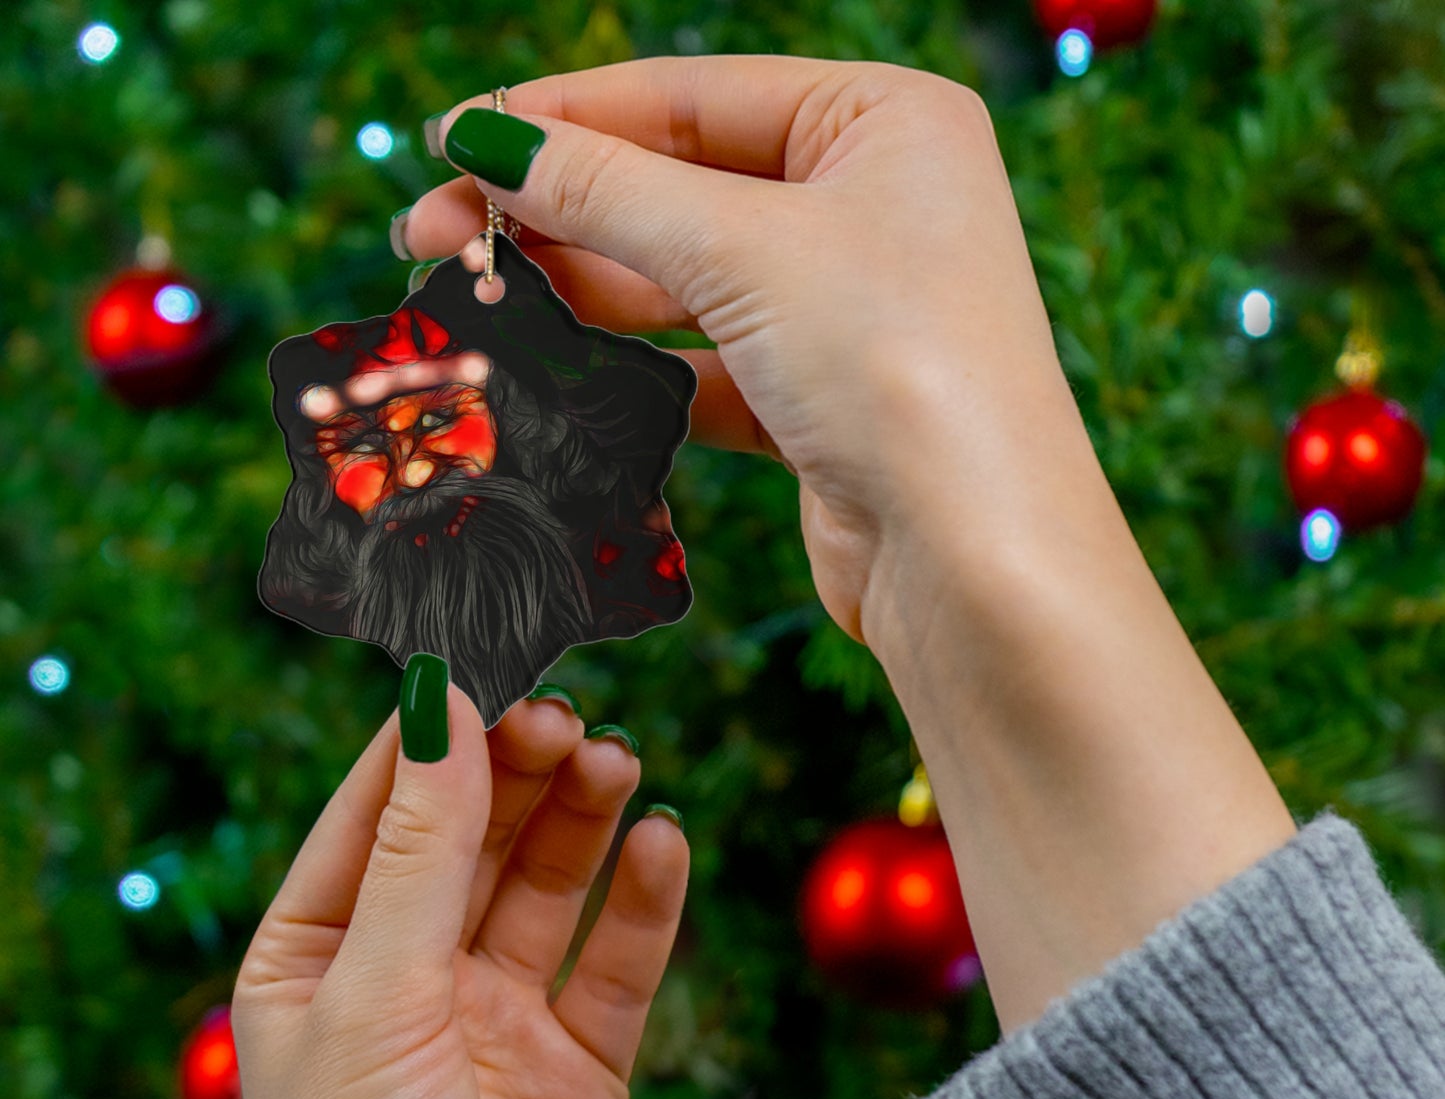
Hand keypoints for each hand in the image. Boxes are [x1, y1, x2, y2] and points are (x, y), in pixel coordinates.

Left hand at [232, 682, 687, 1098]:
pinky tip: (664, 844)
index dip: (432, 735)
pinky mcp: (579, 1068)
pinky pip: (617, 963)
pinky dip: (643, 902)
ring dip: (583, 820)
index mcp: (319, 960)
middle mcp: (408, 981)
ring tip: (619, 761)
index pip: (376, 812)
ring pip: (548, 886)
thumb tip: (439, 704)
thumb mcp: (375, 999)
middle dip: (518, 771)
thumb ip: (419, 851)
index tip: (488, 657)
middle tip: (569, 716)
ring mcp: (497, 1023)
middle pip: (472, 838)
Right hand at [400, 56, 1093, 645]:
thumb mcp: (743, 249)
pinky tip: (558, 368)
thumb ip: (607, 190)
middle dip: (556, 210)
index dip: (563, 116)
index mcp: (883, 121)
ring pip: (685, 279)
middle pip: (679, 187)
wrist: (973, 559)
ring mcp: (846, 307)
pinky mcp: (819, 400)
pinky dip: (634, 367)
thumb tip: (485, 141)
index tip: (452, 140)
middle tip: (432, 235)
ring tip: (476, 296)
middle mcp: (871, 204)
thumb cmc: (896, 366)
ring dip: (582, 287)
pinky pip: (705, 362)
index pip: (691, 96)